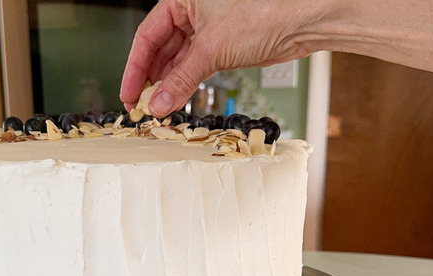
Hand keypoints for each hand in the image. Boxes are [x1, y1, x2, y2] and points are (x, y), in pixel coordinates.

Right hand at [120, 0, 312, 117]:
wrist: (302, 21)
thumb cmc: (265, 12)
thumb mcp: (212, 49)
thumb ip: (181, 80)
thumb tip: (160, 103)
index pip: (147, 36)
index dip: (135, 67)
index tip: (129, 92)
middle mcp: (192, 11)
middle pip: (160, 49)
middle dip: (150, 79)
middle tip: (141, 105)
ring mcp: (207, 29)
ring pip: (177, 61)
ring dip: (167, 85)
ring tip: (157, 107)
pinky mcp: (221, 46)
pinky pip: (194, 67)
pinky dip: (185, 83)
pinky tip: (176, 99)